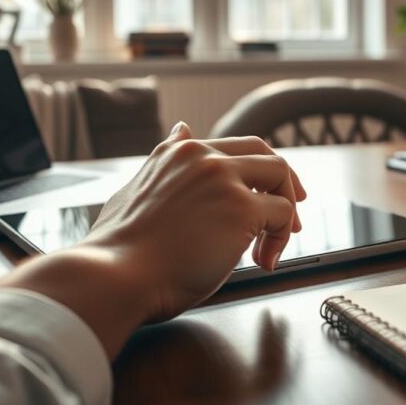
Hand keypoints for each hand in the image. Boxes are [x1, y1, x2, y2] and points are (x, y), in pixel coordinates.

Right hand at [0, 122, 306, 357]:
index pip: (233, 148)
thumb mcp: (134, 189)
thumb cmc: (119, 249)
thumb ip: (163, 159)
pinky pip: (283, 215)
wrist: (114, 275)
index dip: (256, 172)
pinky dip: (280, 239)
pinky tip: (263, 260)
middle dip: (285, 184)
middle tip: (291, 217)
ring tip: (270, 247)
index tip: (266, 194)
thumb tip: (180, 129)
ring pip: (281, 179)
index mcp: (177, 153)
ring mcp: (224, 179)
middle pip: (265, 155)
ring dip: (284, 216)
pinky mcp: (242, 208)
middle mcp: (202, 157)